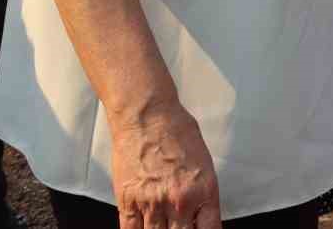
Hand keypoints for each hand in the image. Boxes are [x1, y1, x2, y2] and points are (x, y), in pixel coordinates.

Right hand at [110, 103, 220, 228]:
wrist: (147, 115)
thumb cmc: (177, 129)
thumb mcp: (204, 161)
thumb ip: (202, 191)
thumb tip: (201, 213)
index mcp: (204, 191)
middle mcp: (180, 202)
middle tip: (179, 226)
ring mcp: (152, 204)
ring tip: (162, 227)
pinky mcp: (128, 202)